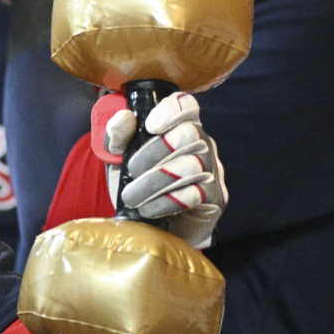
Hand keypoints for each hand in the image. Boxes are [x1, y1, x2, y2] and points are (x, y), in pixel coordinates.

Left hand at [104, 93, 224, 247]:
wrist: (152, 228)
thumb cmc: (138, 186)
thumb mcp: (120, 161)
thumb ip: (118, 138)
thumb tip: (123, 118)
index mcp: (180, 127)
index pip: (187, 104)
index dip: (172, 110)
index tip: (149, 126)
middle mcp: (202, 144)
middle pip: (189, 134)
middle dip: (154, 152)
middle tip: (131, 171)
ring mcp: (212, 170)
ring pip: (190, 165)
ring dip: (154, 182)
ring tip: (132, 197)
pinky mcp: (215, 197)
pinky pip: (193, 193)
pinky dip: (164, 202)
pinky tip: (147, 209)